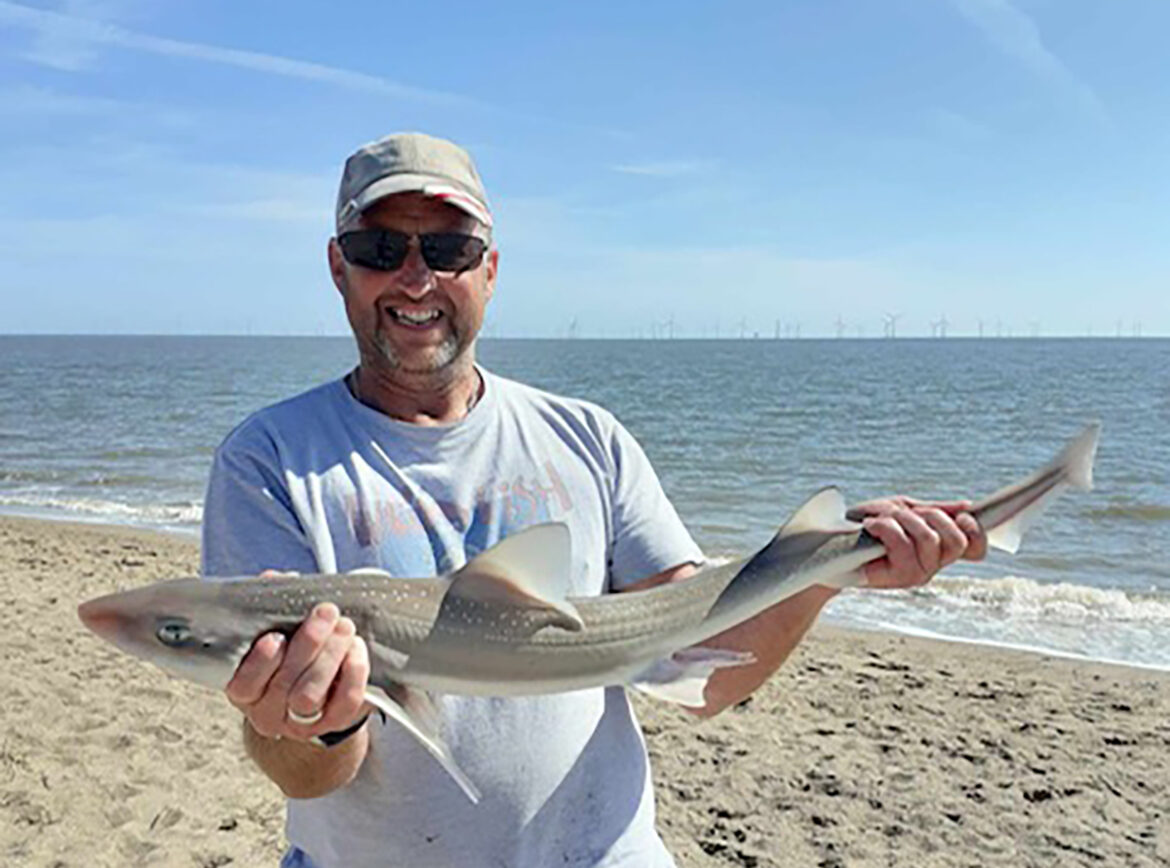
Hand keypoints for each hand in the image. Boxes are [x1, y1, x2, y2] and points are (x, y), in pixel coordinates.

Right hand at [225, 598, 371, 742]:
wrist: (321, 688)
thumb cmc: (292, 652)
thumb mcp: (276, 628)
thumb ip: (271, 606)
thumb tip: (274, 578)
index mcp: (246, 690)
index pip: (244, 685)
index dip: (260, 662)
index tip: (276, 636)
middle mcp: (269, 712)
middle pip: (285, 686)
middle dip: (308, 645)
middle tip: (325, 612)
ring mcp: (302, 723)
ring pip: (312, 696)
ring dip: (330, 655)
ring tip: (344, 626)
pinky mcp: (335, 722)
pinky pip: (345, 701)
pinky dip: (353, 671)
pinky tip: (356, 647)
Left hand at [847, 497, 986, 588]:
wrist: (828, 546)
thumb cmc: (864, 527)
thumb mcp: (900, 511)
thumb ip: (931, 510)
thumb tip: (966, 506)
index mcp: (937, 550)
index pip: (975, 548)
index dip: (977, 531)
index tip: (961, 515)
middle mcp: (931, 566)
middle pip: (956, 541)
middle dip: (932, 516)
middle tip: (905, 513)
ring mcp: (914, 574)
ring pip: (929, 539)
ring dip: (903, 519)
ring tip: (880, 519)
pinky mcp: (894, 578)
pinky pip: (901, 543)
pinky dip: (885, 526)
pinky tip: (870, 526)